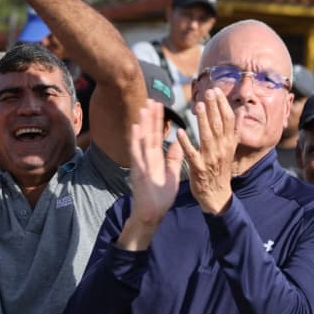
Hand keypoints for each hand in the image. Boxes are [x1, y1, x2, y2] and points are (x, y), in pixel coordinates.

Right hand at [121, 102, 183, 248]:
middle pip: (149, 134)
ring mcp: (141, 164)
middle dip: (150, 117)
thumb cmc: (160, 196)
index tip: (159, 106)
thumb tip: (178, 142)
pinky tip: (136, 128)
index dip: (158, 121)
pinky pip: (137, 154)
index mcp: (155, 158)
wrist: (152, 213)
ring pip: (142, 141)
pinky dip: (135, 141)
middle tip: (151, 99)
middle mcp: (146, 158)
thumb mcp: (172, 174)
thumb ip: (174, 158)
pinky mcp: (138, 171)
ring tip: (143, 108)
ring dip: (142, 124)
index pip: (157, 136)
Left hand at [178, 88, 236, 214]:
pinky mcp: (198, 168)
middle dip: (214, 107)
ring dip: (202, 121)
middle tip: (209, 92)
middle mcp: (222, 149)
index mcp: (229, 143)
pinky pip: (191, 154)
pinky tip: (180, 132)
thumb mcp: (230, 149)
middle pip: (218, 125)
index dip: (222, 105)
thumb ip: (233, 131)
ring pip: (207, 136)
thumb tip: (240, 113)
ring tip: (198, 106)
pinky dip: (186, 143)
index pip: (228, 120)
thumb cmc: (220, 169)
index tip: (216, 90)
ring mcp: (210, 158)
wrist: (217, 194)